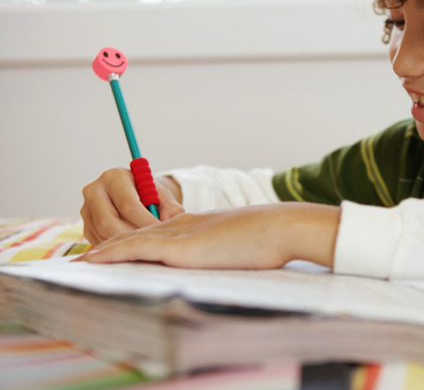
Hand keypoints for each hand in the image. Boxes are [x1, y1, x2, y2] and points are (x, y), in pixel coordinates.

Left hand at [80, 202, 340, 269]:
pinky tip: (95, 257)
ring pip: (133, 238)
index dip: (142, 235)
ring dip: (107, 247)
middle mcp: (186, 226)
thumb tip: (239, 252)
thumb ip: (232, 244)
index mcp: (201, 225)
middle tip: (94, 249)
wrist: (280, 228)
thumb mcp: (245, 239)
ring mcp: (181, 236)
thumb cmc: (273, 238)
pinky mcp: (180, 248)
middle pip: (142, 232)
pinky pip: (136, 249)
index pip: (163, 230)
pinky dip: (112, 253)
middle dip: (117, 240)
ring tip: (85, 256)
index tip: (125, 239)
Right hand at [81, 168, 184, 245]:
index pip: (128, 204)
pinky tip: (133, 251)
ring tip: (144, 248)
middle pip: (108, 222)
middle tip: (150, 245)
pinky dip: (117, 248)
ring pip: (102, 234)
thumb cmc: (151, 195)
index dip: (145, 221)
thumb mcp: (163, 196)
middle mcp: (94, 191)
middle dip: (131, 237)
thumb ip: (170, 207)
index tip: (160, 233)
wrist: (136, 195)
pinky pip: (99, 241)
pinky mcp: (86, 226)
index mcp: (114, 177)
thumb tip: (168, 219)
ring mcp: (86, 209)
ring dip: (124, 244)